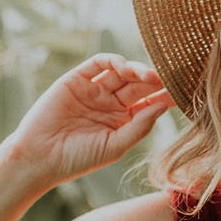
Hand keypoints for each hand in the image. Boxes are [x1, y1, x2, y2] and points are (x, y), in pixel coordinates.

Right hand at [2, 53, 174, 187]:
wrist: (39, 158)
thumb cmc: (77, 159)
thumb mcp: (114, 146)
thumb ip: (139, 126)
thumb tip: (162, 106)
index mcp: (122, 120)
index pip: (149, 102)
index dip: (164, 96)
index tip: (181, 93)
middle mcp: (110, 102)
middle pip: (139, 85)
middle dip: (155, 81)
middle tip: (170, 79)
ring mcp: (94, 89)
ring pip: (122, 72)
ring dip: (138, 70)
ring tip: (150, 76)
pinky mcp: (77, 79)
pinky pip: (99, 63)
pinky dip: (115, 61)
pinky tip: (126, 69)